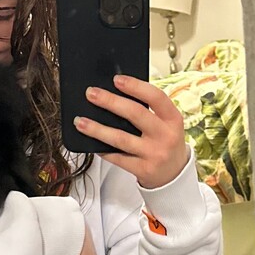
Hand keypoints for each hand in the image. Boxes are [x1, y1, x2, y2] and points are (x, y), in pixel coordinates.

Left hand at [73, 75, 187, 189]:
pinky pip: (117, 158)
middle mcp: (165, 136)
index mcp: (173, 119)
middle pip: (135, 114)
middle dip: (110, 102)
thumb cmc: (165, 142)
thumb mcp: (166, 124)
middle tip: (91, 94)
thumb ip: (148, 110)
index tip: (116, 79)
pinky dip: (101, 148)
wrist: (174, 174)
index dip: (136, 86)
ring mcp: (154, 154)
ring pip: (120, 138)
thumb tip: (114, 94)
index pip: (156, 97)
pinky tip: (90, 142)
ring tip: (80, 121)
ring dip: (97, 129)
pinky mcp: (143, 169)